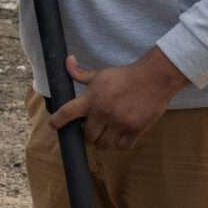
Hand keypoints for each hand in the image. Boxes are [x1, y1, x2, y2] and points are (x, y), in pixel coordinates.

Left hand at [51, 50, 185, 151]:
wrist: (154, 78)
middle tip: (91, 130)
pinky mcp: (135, 129)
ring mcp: (119, 123)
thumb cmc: (125, 76)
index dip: (57, 121)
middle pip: (87, 136)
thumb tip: (67, 60)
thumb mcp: (100, 74)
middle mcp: (103, 113)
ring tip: (105, 136)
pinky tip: (119, 138)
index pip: (67, 113)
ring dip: (102, 142)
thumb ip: (80, 73)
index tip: (53, 126)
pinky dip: (119, 145)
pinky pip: (122, 146)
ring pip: (104, 145)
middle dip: (87, 135)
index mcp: (91, 99)